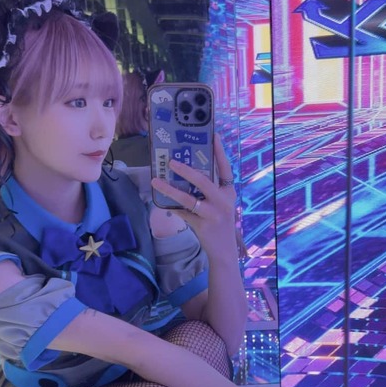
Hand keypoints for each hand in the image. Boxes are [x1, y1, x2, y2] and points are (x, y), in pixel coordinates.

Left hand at [150, 134, 237, 257]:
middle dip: (187, 170)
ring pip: (189, 199)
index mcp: (228, 192)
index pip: (225, 168)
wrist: (224, 251)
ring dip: (170, 189)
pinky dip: (171, 207)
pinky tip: (161, 202)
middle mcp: (223, 201)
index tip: (213, 135)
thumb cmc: (219, 224)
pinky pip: (183, 213)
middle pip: (204, 181)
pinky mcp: (203, 226)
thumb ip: (209, 190)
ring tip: (156, 181)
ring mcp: (213, 214)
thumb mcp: (220, 205)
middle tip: (171, 161)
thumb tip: (186, 172)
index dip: (220, 152)